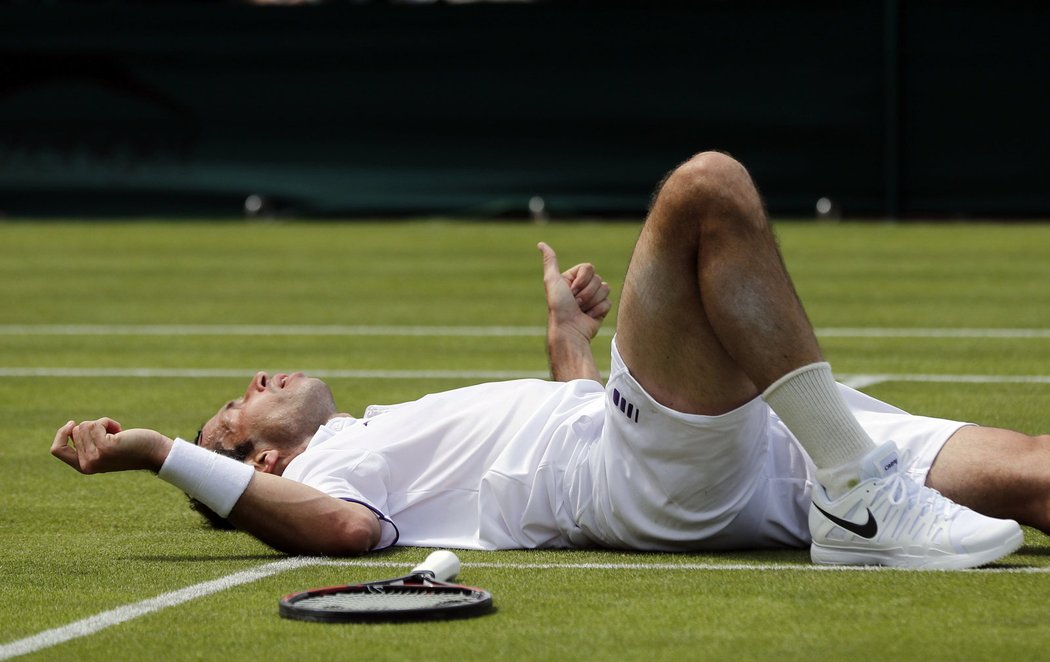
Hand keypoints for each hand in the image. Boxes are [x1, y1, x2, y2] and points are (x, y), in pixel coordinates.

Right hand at [51, 418, 173, 473]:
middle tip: (112, 435)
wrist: (154, 453)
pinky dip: (108, 422)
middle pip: (75, 432)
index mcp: (84, 467)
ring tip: (118, 434)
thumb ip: (87, 443)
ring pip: (85, 426)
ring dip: (102, 424)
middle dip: (93, 426)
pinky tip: (120, 431)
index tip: (72, 424)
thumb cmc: (132, 447)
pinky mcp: (104, 447)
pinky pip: (96, 423)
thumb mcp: (104, 447)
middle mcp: (87, 465)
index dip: (61, 434)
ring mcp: (95, 457)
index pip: (57, 450)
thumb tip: (72, 428)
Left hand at [538, 242, 610, 342]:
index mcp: (572, 278)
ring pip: (605, 289)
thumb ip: (550, 261)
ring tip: (581, 310)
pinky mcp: (601, 309)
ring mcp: (593, 298)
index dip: (582, 280)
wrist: (569, 330)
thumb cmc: (559, 306)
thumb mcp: (552, 280)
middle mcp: (582, 287)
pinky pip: (609, 302)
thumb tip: (541, 244)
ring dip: (592, 302)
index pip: (589, 268)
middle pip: (598, 279)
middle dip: (586, 293)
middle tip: (575, 303)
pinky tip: (588, 316)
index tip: (570, 291)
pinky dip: (598, 310)